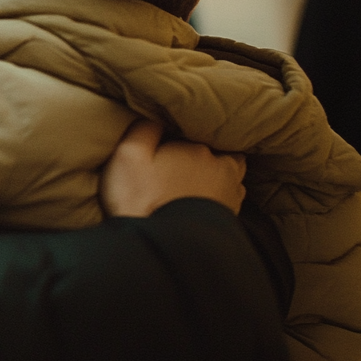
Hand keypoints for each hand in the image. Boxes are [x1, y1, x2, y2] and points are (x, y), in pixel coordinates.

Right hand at [101, 120, 245, 216]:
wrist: (166, 246)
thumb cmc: (141, 198)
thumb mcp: (128, 155)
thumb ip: (143, 129)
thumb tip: (154, 114)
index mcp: (196, 147)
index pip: (196, 131)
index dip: (183, 137)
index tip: (168, 144)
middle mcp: (221, 166)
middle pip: (219, 151)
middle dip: (207, 154)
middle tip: (185, 161)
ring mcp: (231, 193)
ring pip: (231, 174)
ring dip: (218, 175)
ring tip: (197, 180)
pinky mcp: (232, 217)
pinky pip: (231, 198)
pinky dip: (221, 195)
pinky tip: (205, 200)